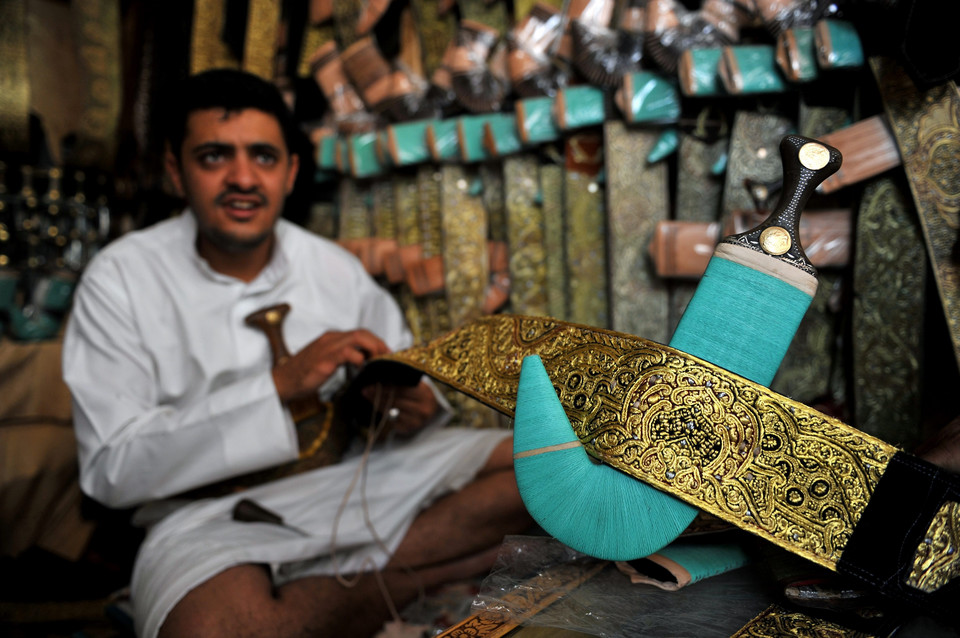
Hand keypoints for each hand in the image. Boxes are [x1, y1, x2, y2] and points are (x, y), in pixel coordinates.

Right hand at [272, 329, 390, 402]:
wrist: (283, 381)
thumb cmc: (305, 373)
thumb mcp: (328, 360)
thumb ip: (344, 356)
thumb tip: (364, 359)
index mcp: (332, 338)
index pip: (360, 333)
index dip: (376, 341)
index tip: (385, 353)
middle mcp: (331, 339)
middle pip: (362, 333)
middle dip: (379, 343)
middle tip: (387, 357)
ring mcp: (326, 348)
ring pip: (357, 338)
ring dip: (373, 348)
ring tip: (378, 361)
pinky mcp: (323, 361)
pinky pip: (346, 353)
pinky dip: (358, 358)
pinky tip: (361, 367)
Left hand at [361, 380, 438, 436]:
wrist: (433, 407)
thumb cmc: (420, 391)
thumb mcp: (414, 383)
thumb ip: (399, 379)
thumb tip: (376, 375)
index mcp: (424, 393)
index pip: (400, 389)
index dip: (384, 387)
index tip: (369, 385)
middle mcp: (423, 408)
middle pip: (395, 401)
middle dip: (378, 395)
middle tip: (365, 391)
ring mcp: (417, 421)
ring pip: (392, 412)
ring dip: (379, 405)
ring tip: (371, 398)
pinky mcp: (411, 429)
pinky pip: (393, 422)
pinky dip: (386, 415)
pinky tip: (381, 408)